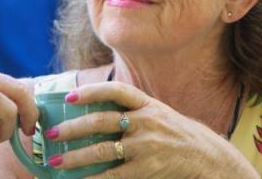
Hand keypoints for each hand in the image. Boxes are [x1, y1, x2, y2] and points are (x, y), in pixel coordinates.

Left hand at [47, 82, 257, 178]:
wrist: (209, 159)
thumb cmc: (179, 137)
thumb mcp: (161, 116)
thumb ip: (135, 113)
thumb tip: (96, 114)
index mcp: (148, 105)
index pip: (117, 91)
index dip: (91, 92)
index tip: (69, 96)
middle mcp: (146, 121)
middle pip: (102, 120)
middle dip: (73, 127)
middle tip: (52, 133)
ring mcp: (147, 145)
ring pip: (102, 149)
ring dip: (75, 156)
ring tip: (56, 160)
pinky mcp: (147, 168)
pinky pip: (113, 175)